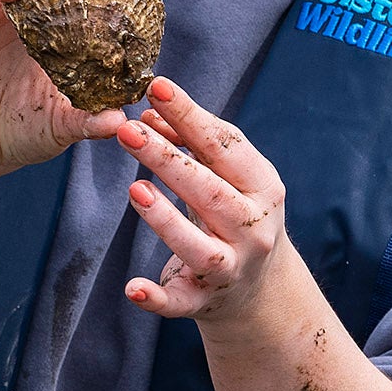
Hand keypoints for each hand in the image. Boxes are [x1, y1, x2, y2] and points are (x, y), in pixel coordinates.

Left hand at [119, 77, 297, 328]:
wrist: (259, 290)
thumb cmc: (236, 213)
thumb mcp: (226, 177)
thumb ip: (191, 145)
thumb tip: (148, 114)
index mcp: (263, 188)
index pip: (226, 148)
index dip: (192, 116)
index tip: (157, 88)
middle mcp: (252, 229)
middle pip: (210, 193)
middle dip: (169, 160)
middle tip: (128, 130)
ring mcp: (230, 269)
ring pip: (199, 248)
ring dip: (166, 220)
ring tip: (135, 189)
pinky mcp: (203, 302)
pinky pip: (179, 303)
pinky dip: (156, 297)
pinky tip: (133, 287)